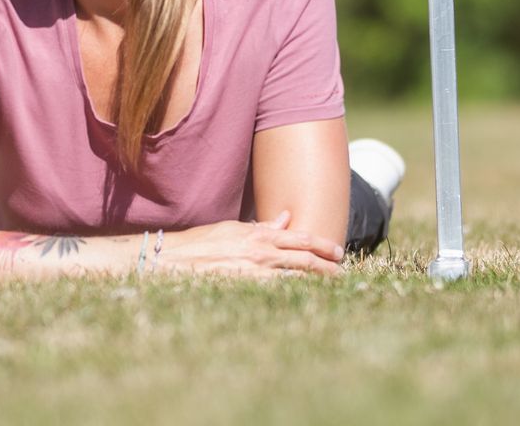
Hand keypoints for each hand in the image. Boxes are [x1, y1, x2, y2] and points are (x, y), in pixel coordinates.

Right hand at [156, 211, 341, 277]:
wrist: (176, 259)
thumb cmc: (202, 242)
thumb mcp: (234, 228)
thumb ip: (262, 227)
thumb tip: (285, 219)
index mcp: (259, 235)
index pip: (300, 238)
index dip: (322, 245)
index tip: (338, 252)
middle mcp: (261, 252)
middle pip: (304, 260)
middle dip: (327, 267)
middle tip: (343, 272)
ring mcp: (255, 272)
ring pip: (296, 278)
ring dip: (316, 283)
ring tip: (333, 288)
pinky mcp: (246, 288)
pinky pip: (278, 293)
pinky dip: (295, 294)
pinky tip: (306, 300)